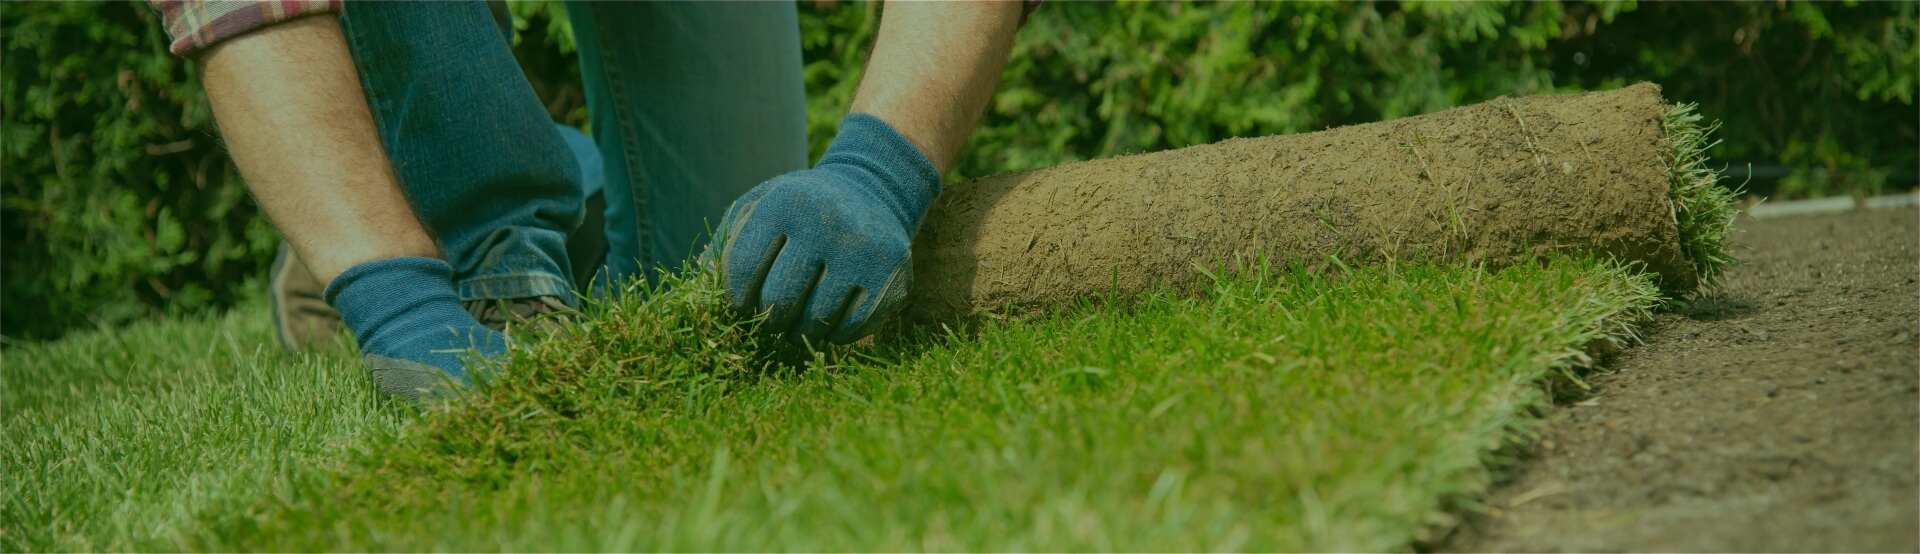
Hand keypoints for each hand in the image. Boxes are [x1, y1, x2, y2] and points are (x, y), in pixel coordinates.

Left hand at [718, 114, 940, 344]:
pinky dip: (834, 334)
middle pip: (778, 302)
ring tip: (799, 316)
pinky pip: (850, 331)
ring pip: (814, 322)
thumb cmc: (802, 207)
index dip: (734, 297)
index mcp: (786, 204)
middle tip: (772, 313)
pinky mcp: (891, 277)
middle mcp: (826, 224)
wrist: (874, 190)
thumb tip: (702, 290)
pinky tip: (831, 315)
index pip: (743, 270)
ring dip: (800, 330)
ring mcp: (863, 251)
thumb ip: (726, 243)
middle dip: (768, 317)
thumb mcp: (760, 206)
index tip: (740, 303)